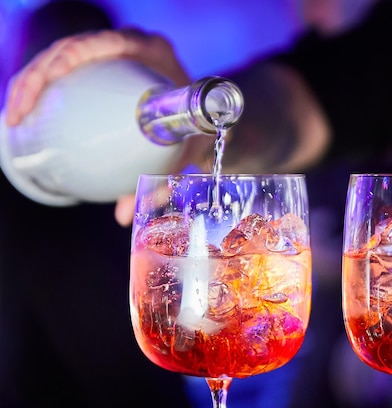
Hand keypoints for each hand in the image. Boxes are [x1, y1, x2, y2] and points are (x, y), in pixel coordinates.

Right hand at [4, 29, 212, 225]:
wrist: (207, 122)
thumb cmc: (198, 134)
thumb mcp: (184, 155)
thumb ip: (160, 182)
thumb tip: (123, 215)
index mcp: (152, 52)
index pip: (106, 42)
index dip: (72, 54)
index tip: (49, 79)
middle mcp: (129, 46)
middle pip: (72, 48)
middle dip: (37, 74)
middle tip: (19, 110)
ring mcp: (113, 55)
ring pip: (60, 60)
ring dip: (32, 84)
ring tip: (15, 117)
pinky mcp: (101, 69)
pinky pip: (67, 77)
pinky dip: (45, 95)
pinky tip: (28, 119)